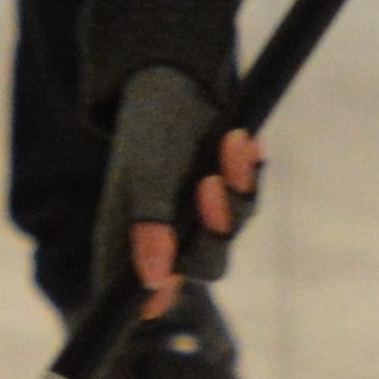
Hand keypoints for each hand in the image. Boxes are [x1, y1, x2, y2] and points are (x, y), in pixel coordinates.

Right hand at [92, 61, 263, 318]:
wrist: (173, 84)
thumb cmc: (147, 130)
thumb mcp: (143, 174)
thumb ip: (149, 225)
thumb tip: (154, 284)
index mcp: (129, 243)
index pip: (144, 294)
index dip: (163, 293)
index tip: (174, 271)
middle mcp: (167, 240)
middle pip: (204, 267)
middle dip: (214, 227)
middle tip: (210, 183)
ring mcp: (199, 223)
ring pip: (230, 232)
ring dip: (234, 190)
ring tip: (232, 143)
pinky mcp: (227, 201)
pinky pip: (249, 199)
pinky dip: (248, 172)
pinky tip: (243, 142)